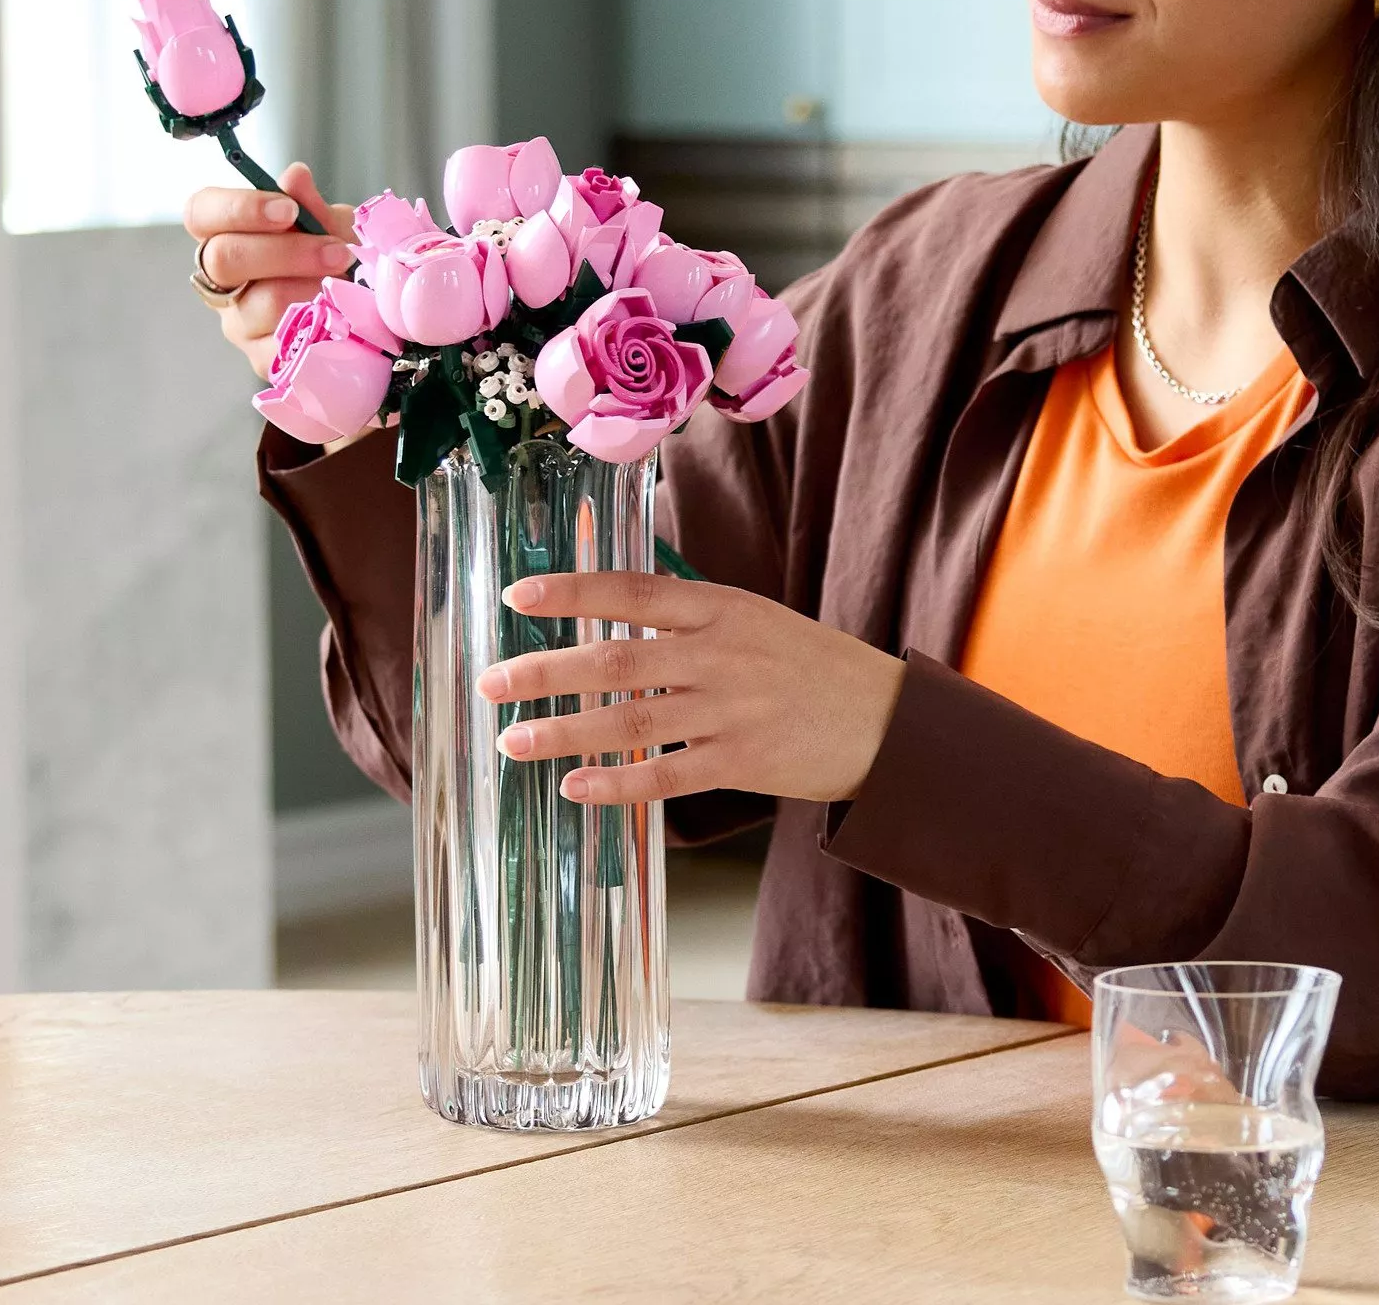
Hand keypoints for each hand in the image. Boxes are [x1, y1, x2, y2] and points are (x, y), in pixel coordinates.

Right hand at [182, 163, 354, 380]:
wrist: (365, 313)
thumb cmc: (334, 258)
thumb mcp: (330, 225)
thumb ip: (310, 205)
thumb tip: (294, 176)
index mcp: (225, 236)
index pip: (200, 213)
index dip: (238, 208)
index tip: (288, 209)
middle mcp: (221, 282)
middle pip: (225, 258)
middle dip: (287, 251)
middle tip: (338, 252)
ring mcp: (238, 324)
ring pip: (261, 303)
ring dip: (313, 289)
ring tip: (347, 285)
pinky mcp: (262, 360)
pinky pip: (285, 344)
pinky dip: (320, 326)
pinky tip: (342, 317)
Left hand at [479, 571, 905, 805]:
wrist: (887, 719)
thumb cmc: (810, 664)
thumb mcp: (753, 618)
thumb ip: (687, 616)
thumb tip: (606, 614)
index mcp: (720, 607)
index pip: (631, 592)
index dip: (571, 592)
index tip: (516, 596)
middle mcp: (719, 654)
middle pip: (617, 660)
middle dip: (545, 671)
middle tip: (491, 682)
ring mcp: (730, 710)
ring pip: (630, 720)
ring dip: (565, 731)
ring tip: (512, 740)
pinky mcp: (743, 762)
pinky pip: (666, 774)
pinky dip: (617, 782)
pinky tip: (575, 786)